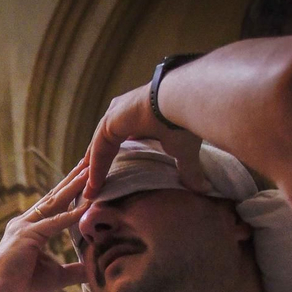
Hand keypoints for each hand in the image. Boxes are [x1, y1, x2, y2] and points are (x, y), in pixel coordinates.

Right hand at [0, 159, 90, 291]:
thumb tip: (93, 268)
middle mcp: (24, 223)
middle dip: (73, 179)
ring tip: (90, 171)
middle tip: (90, 160)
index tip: (86, 175)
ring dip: (73, 187)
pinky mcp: (25, 237)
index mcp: (29, 229)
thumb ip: (74, 269)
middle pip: (54, 196)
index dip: (71, 190)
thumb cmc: (22, 289)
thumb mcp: (56, 276)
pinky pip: (52, 224)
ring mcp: (22, 228)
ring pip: (53, 203)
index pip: (54, 205)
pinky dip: (70, 216)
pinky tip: (86, 206)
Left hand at [83, 82, 208, 199]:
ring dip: (92, 169)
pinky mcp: (110, 121)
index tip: (108, 175)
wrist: (186, 100)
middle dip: (96, 163)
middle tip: (90, 184)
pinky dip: (95, 168)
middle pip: (104, 143)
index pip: (119, 140)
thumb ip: (188, 169)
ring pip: (98, 147)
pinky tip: (93, 186)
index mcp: (139, 116)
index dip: (113, 159)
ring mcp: (115, 114)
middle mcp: (124, 112)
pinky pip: (98, 150)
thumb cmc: (188, 120)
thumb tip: (203, 188)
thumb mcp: (185, 151)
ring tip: (88, 191)